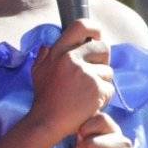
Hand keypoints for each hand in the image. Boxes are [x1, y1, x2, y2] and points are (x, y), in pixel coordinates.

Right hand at [29, 20, 114, 138]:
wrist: (48, 121)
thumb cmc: (44, 98)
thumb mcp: (38, 72)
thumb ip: (44, 56)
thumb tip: (47, 46)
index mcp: (59, 51)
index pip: (80, 26)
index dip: (94, 29)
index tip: (97, 36)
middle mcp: (72, 58)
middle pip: (103, 48)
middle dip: (103, 60)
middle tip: (95, 74)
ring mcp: (86, 73)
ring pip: (108, 72)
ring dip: (102, 83)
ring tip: (88, 94)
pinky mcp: (97, 88)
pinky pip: (110, 88)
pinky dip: (104, 98)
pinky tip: (91, 104)